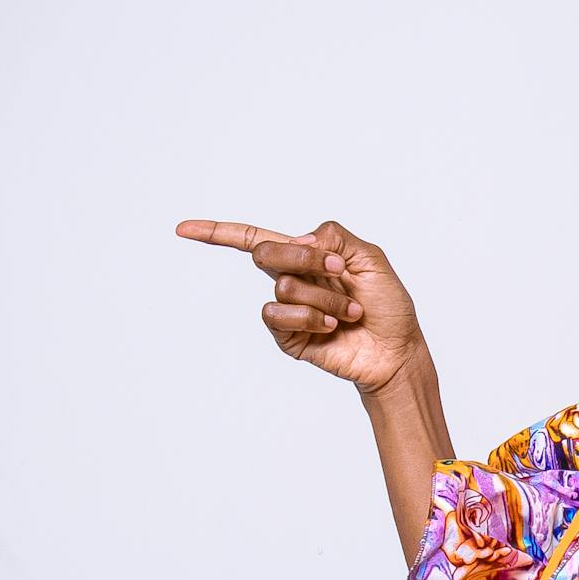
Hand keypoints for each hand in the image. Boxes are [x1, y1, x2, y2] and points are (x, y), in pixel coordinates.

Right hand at [176, 216, 426, 393]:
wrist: (396, 349)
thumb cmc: (387, 304)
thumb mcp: (370, 258)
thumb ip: (334, 237)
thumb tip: (297, 239)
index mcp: (307, 256)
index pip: (255, 239)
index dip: (217, 233)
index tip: (182, 229)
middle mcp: (292, 280)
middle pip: (265, 252)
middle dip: (304, 258)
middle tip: (339, 271)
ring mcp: (288, 310)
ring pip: (283, 286)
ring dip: (324, 297)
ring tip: (349, 312)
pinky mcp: (288, 338)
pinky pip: (277, 316)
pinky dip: (309, 317)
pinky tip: (331, 327)